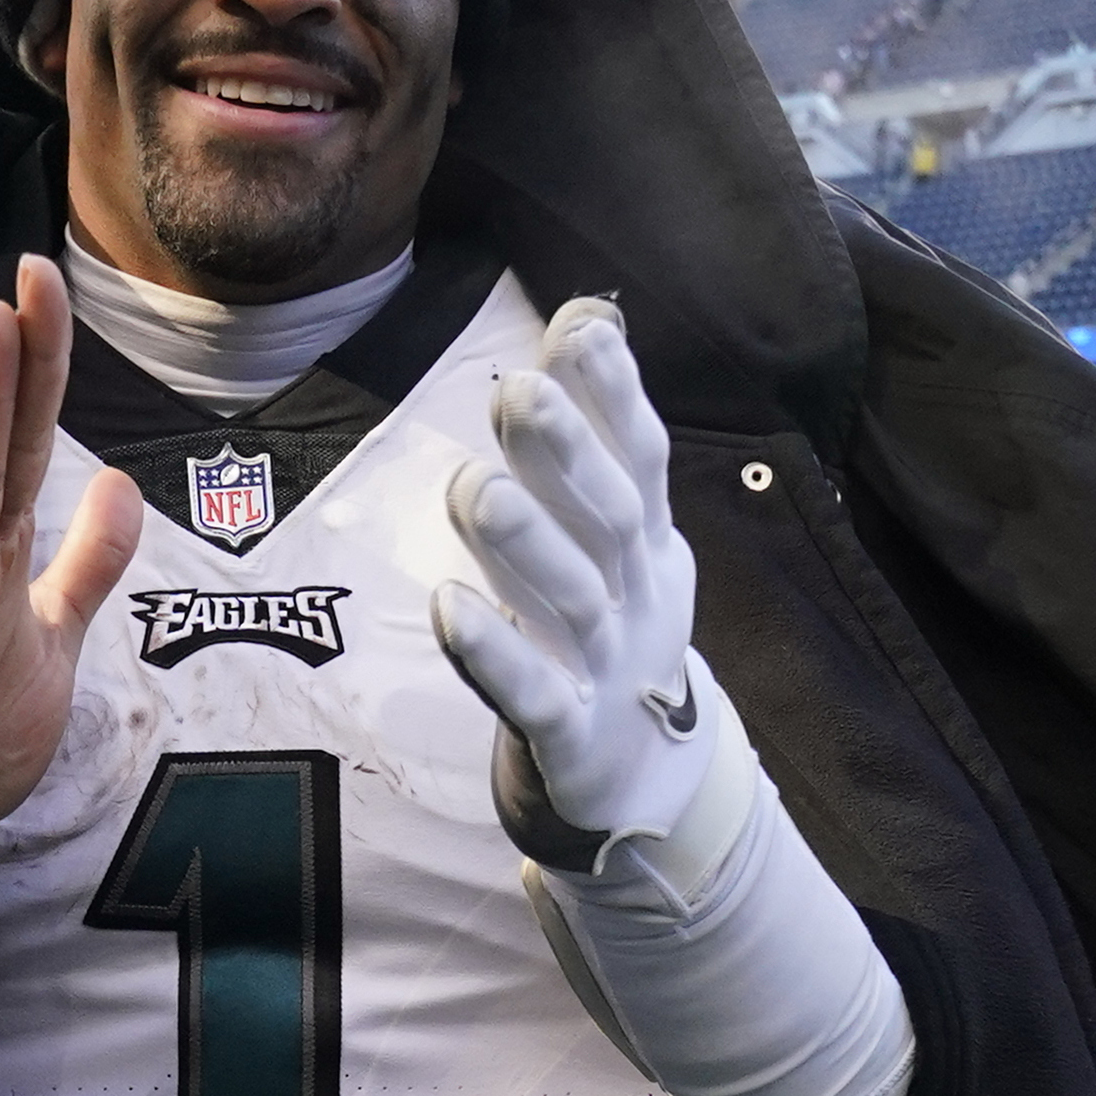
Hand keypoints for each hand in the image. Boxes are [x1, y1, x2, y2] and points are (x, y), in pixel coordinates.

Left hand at [434, 299, 724, 851]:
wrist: (638, 782)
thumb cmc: (605, 630)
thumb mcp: (614, 533)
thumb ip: (595, 434)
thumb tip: (588, 312)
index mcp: (647, 543)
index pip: (642, 459)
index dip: (617, 396)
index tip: (579, 330)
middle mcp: (635, 598)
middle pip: (608, 520)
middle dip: (568, 454)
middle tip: (518, 392)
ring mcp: (607, 670)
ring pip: (569, 601)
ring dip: (524, 542)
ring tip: (473, 486)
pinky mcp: (569, 735)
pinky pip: (532, 694)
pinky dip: (495, 652)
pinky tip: (449, 607)